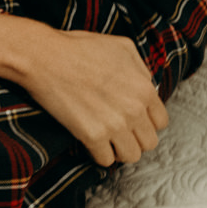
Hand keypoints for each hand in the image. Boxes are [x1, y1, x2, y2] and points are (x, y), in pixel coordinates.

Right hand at [12, 27, 167, 166]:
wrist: (45, 58)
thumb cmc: (79, 49)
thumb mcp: (122, 47)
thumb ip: (140, 69)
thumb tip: (146, 85)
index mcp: (144, 88)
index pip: (161, 122)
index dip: (147, 122)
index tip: (133, 121)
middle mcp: (134, 109)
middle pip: (149, 143)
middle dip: (135, 138)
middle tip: (119, 132)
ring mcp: (114, 125)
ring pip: (131, 156)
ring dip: (119, 150)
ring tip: (107, 140)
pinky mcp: (92, 136)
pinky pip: (105, 160)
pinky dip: (98, 154)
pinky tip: (91, 142)